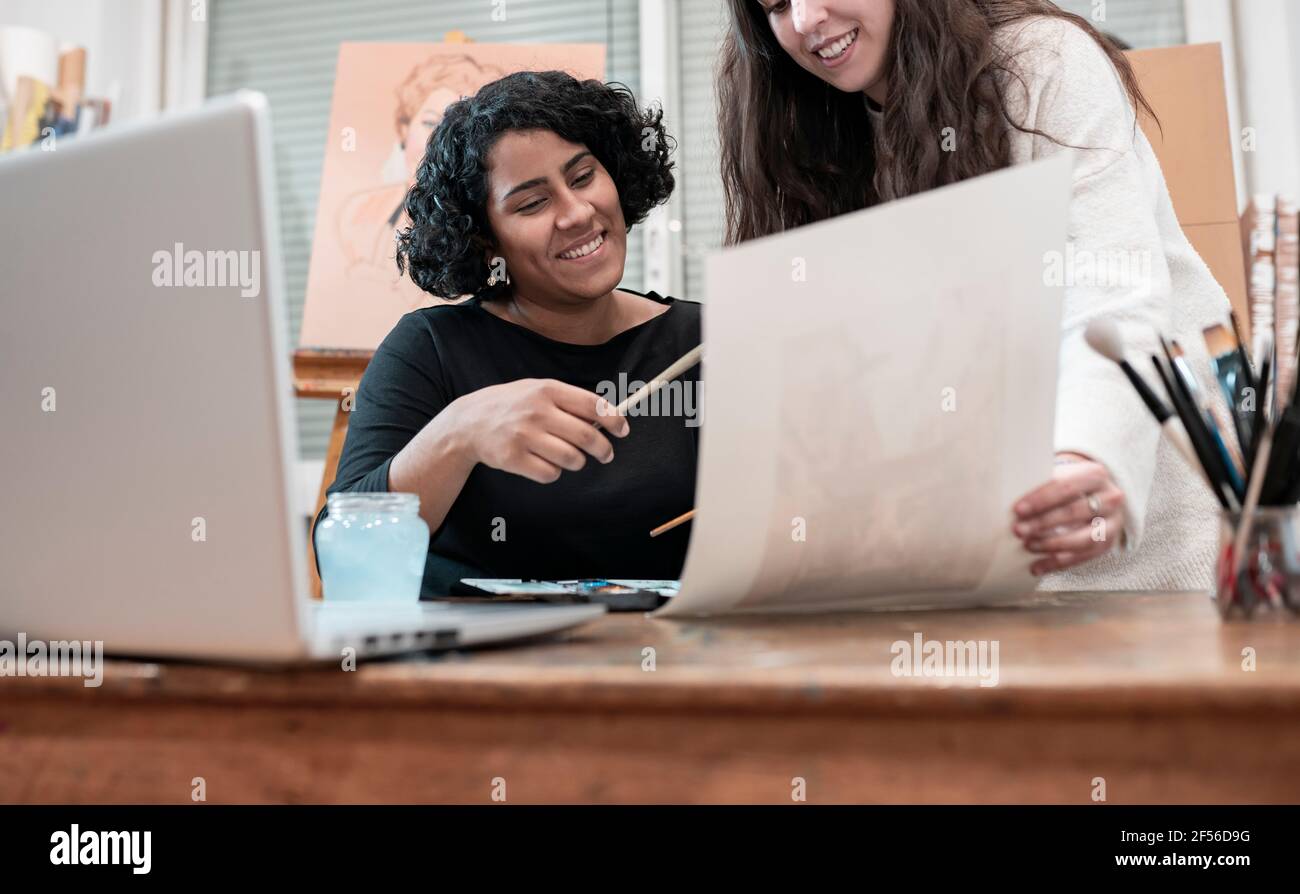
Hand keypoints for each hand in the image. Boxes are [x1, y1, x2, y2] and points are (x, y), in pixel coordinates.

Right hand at [449, 378, 629, 483]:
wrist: (468, 422)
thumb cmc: (512, 405)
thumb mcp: (537, 390)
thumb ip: (568, 401)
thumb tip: (607, 418)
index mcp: (547, 390)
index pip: (592, 405)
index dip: (614, 420)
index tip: (623, 431)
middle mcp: (537, 411)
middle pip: (587, 436)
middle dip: (604, 449)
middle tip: (606, 454)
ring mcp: (524, 436)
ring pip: (572, 459)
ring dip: (578, 462)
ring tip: (571, 458)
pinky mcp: (513, 458)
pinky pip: (550, 474)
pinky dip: (554, 473)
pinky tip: (544, 463)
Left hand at [1012, 453, 1126, 575]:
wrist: (1096, 494)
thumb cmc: (1067, 484)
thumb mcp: (1060, 475)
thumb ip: (1041, 482)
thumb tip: (1007, 493)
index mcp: (1095, 474)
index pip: (1065, 487)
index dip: (1040, 499)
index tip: (1017, 510)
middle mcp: (1110, 498)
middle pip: (1074, 512)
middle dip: (1043, 523)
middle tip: (1018, 531)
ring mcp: (1112, 523)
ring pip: (1083, 538)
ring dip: (1051, 545)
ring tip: (1028, 546)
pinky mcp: (1108, 544)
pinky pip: (1083, 557)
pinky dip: (1057, 563)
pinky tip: (1036, 567)